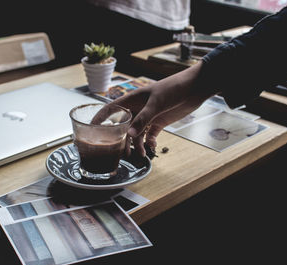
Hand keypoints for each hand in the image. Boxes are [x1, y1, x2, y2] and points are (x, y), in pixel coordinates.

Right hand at [92, 62, 214, 156]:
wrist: (194, 88)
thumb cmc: (173, 89)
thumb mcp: (156, 104)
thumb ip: (142, 120)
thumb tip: (129, 135)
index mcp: (132, 100)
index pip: (111, 109)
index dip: (100, 118)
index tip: (91, 129)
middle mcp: (138, 109)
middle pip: (124, 126)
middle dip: (121, 139)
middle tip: (120, 152)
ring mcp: (148, 116)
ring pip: (137, 133)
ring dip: (137, 144)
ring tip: (140, 155)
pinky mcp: (159, 122)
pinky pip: (149, 135)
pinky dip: (149, 143)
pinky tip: (151, 147)